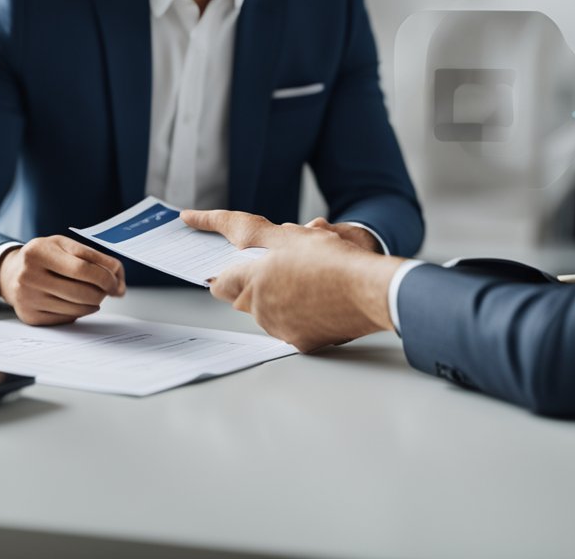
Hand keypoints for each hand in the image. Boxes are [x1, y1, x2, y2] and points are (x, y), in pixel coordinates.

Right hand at [0, 236, 125, 325]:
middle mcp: (28, 276)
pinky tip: (78, 302)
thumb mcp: (65, 246)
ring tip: (93, 293)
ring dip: (94, 302)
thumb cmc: (45, 257)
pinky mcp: (30, 316)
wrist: (12, 273)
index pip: (83, 268)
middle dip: (103, 292)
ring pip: (77, 308)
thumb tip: (120, 285)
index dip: (106, 277)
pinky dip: (81, 311)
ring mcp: (27, 298)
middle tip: (108, 289)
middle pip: (82, 291)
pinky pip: (68, 318)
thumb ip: (96, 259)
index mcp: (38, 252)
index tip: (117, 283)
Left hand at [180, 210, 402, 351]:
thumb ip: (252, 235)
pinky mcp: (301, 341)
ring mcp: (279, 328)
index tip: (204, 243)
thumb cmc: (331, 260)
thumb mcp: (290, 236)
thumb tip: (229, 232)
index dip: (216, 268)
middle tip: (273, 265)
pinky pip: (288, 326)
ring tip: (303, 279)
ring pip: (264, 311)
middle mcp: (260, 309)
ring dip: (273, 297)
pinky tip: (316, 300)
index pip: (218, 280)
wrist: (370, 291)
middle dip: (249, 281)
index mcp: (252, 280)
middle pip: (240, 296)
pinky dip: (295, 314)